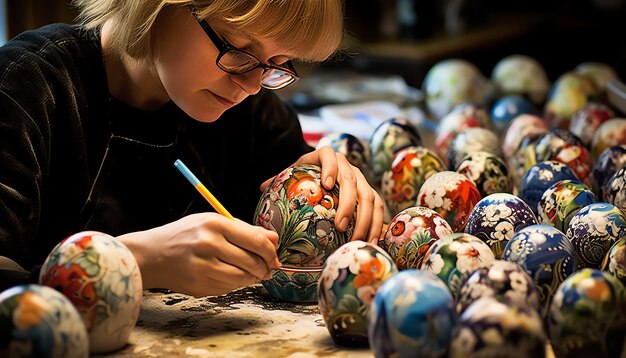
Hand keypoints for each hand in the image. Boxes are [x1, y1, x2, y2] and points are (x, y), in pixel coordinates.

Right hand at [118, 213, 280, 296]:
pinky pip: (230, 288)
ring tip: (251, 272)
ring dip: (252, 277)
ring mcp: (203, 268)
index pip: (255, 240)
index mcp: (214, 225)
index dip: (271, 252)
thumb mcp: (214, 223)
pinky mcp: (200, 286)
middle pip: (252, 262)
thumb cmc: (186, 235)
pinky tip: (231, 276)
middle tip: (267, 267)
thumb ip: (245, 230)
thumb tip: (274, 240)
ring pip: (243, 278)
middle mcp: (209, 245)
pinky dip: (236, 284)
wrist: (152, 255)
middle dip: (265, 267)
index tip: (274, 256)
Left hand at [261, 146, 383, 242]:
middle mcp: (348, 166)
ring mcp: (362, 180)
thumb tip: (262, 187)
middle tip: (340, 226)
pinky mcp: (371, 194)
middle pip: (352, 180)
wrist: (324, 175)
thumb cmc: (305, 177)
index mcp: (326, 156)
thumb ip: (278, 180)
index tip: (326, 184)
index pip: (329, 156)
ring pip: (370, 196)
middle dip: (348, 203)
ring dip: (365, 220)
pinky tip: (371, 242)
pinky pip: (378, 209)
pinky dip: (377, 226)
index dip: (330, 167)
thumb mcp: (292, 176)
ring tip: (355, 239)